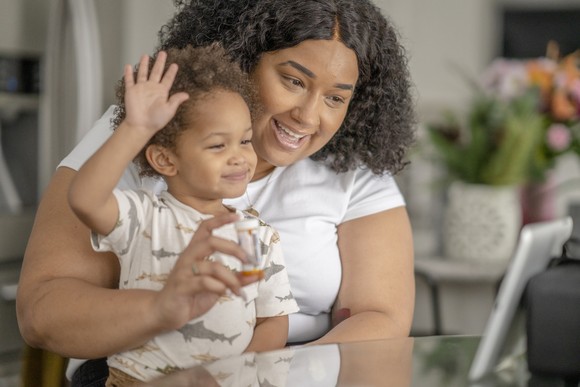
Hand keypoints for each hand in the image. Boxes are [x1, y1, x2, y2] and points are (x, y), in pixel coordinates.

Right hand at [123, 51, 188, 134]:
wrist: (141, 125)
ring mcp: (141, 89)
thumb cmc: (156, 120)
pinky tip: (128, 66)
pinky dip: (128, 73)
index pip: (167, 79)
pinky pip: (129, 80)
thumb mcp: (169, 110)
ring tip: (145, 55)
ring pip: (142, 73)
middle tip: (162, 53)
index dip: (171, 72)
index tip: (174, 65)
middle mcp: (152, 88)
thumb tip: (186, 95)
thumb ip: (176, 100)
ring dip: (144, 64)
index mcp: (161, 92)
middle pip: (156, 71)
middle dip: (159, 62)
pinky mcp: (131, 91)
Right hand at [152, 212, 259, 330]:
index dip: (221, 220)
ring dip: (231, 278)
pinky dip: (219, 287)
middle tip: (248, 260)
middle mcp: (188, 257)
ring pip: (213, 266)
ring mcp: (184, 271)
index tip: (237, 216)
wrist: (164, 313)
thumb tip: (258, 274)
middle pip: (211, 241)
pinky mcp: (182, 287)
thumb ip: (235, 278)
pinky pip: (205, 282)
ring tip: (238, 290)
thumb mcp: (217, 285)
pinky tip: (224, 293)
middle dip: (234, 249)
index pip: (205, 227)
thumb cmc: (191, 295)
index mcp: (195, 251)